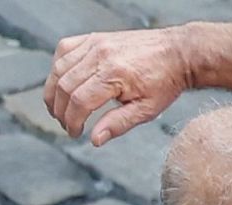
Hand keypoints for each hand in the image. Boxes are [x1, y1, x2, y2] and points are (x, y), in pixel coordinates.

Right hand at [44, 27, 192, 145]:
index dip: (72, 122)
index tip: (75, 133)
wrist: (177, 52)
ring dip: (54, 92)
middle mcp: (101, 55)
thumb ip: (118, 124)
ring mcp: (96, 43)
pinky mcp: (95, 38)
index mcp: (115, 75)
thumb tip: (94, 139)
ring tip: (61, 109)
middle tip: (68, 124)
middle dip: (60, 111)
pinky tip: (63, 82)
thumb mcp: (146, 110)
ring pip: (58, 69)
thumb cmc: (164, 81)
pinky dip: (57, 68)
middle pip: (64, 86)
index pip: (79, 102)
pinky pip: (64, 50)